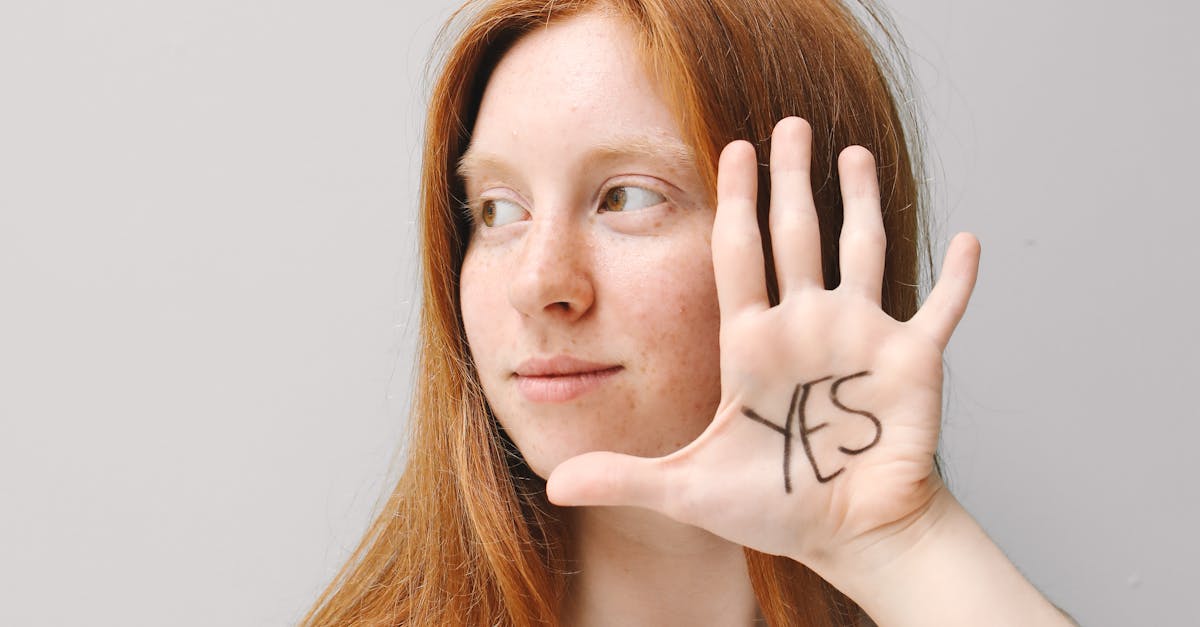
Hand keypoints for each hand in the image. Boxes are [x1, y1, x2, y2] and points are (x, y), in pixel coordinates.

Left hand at [546, 116, 979, 572]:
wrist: (849, 534)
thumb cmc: (776, 505)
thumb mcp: (690, 488)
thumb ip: (625, 478)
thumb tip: (553, 487)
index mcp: (753, 342)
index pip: (739, 254)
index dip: (736, 201)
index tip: (732, 148)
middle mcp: (805, 325)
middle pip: (795, 234)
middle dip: (790, 178)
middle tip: (789, 122)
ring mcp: (860, 337)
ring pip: (861, 250)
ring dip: (861, 201)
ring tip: (850, 153)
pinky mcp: (912, 361)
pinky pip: (941, 309)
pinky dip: (957, 280)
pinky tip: (970, 240)